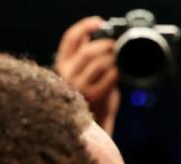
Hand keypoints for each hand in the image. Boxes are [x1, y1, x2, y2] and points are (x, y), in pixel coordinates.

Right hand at [55, 16, 119, 134]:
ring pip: (98, 63)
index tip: (99, 23)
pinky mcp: (93, 96)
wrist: (93, 124)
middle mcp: (66, 75)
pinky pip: (109, 77)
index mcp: (62, 64)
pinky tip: (118, 73)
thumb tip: (100, 37)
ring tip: (117, 60)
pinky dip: (116, 72)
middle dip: (104, 45)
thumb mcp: (83, 71)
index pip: (70, 39)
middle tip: (114, 46)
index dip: (85, 26)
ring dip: (111, 58)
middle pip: (87, 51)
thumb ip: (86, 55)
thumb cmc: (91, 95)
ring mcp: (78, 87)